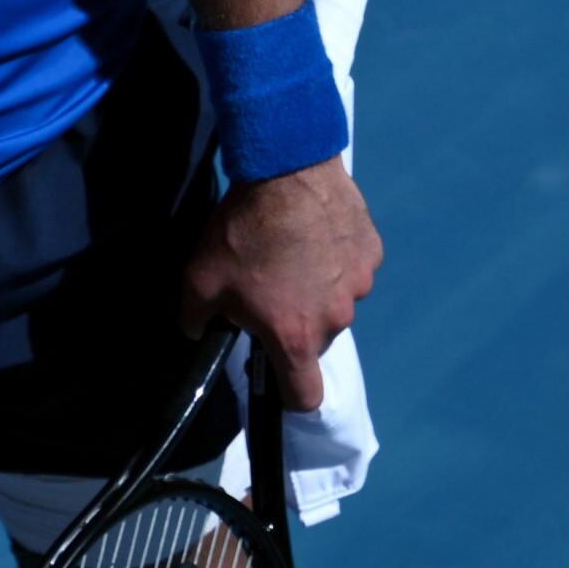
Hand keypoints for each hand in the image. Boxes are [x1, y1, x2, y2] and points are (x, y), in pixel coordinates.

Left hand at [180, 154, 382, 400]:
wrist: (287, 171)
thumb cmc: (241, 234)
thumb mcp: (198, 282)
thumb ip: (195, 321)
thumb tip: (197, 332)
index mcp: (295, 336)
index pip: (304, 396)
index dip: (289, 395)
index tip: (278, 381)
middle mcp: (336, 319)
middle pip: (315, 341)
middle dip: (293, 325)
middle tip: (267, 289)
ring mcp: (360, 285)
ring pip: (335, 303)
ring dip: (316, 290)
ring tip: (290, 254)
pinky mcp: (373, 253)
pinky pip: (351, 268)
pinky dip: (335, 260)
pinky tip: (313, 234)